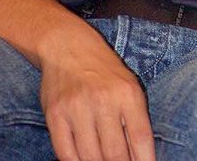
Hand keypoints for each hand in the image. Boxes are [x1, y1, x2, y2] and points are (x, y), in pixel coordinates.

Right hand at [40, 27, 155, 159]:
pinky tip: (83, 158)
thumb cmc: (104, 72)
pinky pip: (66, 154)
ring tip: (102, 160)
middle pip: (115, 154)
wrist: (68, 46)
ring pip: (90, 158)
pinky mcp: (55, 115)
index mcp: (127, 93)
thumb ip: (135, 121)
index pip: (140, 139)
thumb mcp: (128, 88)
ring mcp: (77, 108)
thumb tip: (139, 159)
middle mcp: (103, 100)